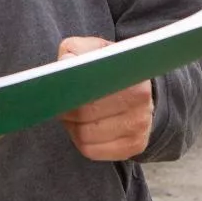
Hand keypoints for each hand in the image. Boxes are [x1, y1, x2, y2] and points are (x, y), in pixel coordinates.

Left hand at [57, 37, 153, 160]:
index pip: (92, 93)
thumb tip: (66, 63)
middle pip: (86, 116)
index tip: (59, 91)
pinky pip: (91, 151)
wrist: (137, 87)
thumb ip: (77, 51)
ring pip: (85, 136)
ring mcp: (138, 130)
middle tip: (60, 103)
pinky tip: (83, 127)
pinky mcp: (132, 147)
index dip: (70, 93)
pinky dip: (80, 140)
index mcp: (134, 81)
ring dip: (71, 126)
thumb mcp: (96, 50)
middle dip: (67, 110)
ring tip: (72, 114)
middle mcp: (142, 108)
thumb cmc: (109, 68)